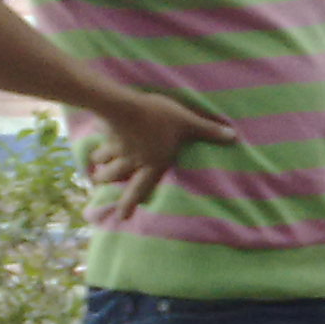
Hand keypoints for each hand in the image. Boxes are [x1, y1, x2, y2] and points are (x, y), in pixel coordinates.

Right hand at [86, 85, 238, 215]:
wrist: (125, 106)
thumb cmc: (160, 118)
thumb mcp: (188, 123)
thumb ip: (208, 131)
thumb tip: (233, 137)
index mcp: (153, 163)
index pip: (141, 188)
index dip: (130, 204)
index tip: (121, 217)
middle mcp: (133, 161)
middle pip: (115, 176)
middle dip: (106, 181)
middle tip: (99, 184)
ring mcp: (117, 149)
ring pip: (105, 162)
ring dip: (99, 166)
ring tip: (95, 169)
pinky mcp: (107, 134)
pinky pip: (99, 144)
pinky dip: (93, 147)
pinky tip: (91, 146)